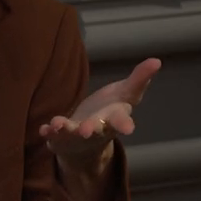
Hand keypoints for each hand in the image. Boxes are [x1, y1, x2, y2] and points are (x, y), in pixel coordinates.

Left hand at [40, 58, 160, 165]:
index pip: (121, 121)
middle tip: (86, 130)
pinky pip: (52, 135)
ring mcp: (76, 135)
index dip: (125, 124)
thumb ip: (139, 80)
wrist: (86, 139)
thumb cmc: (109, 112)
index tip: (128, 129)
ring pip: (70, 133)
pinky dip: (49, 132)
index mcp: (113, 119)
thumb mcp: (126, 95)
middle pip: (94, 130)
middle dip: (90, 129)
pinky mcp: (59, 137)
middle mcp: (95, 129)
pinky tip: (44, 128)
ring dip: (65, 129)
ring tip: (57, 124)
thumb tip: (157, 60)